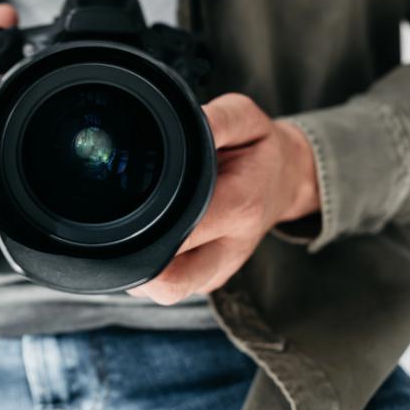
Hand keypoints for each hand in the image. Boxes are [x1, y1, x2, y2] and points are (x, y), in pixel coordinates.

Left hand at [128, 93, 319, 304]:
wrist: (287, 181)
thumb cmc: (259, 149)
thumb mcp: (245, 118)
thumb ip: (215, 120)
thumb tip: (184, 123)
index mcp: (239, 207)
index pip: (183, 232)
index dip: (149, 225)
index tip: (130, 205)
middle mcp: (230, 249)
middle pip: (171, 283)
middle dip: (138, 263)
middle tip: (121, 228)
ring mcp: (221, 271)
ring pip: (168, 292)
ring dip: (144, 268)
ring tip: (141, 230)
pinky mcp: (212, 279)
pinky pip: (174, 286)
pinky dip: (155, 269)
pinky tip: (155, 238)